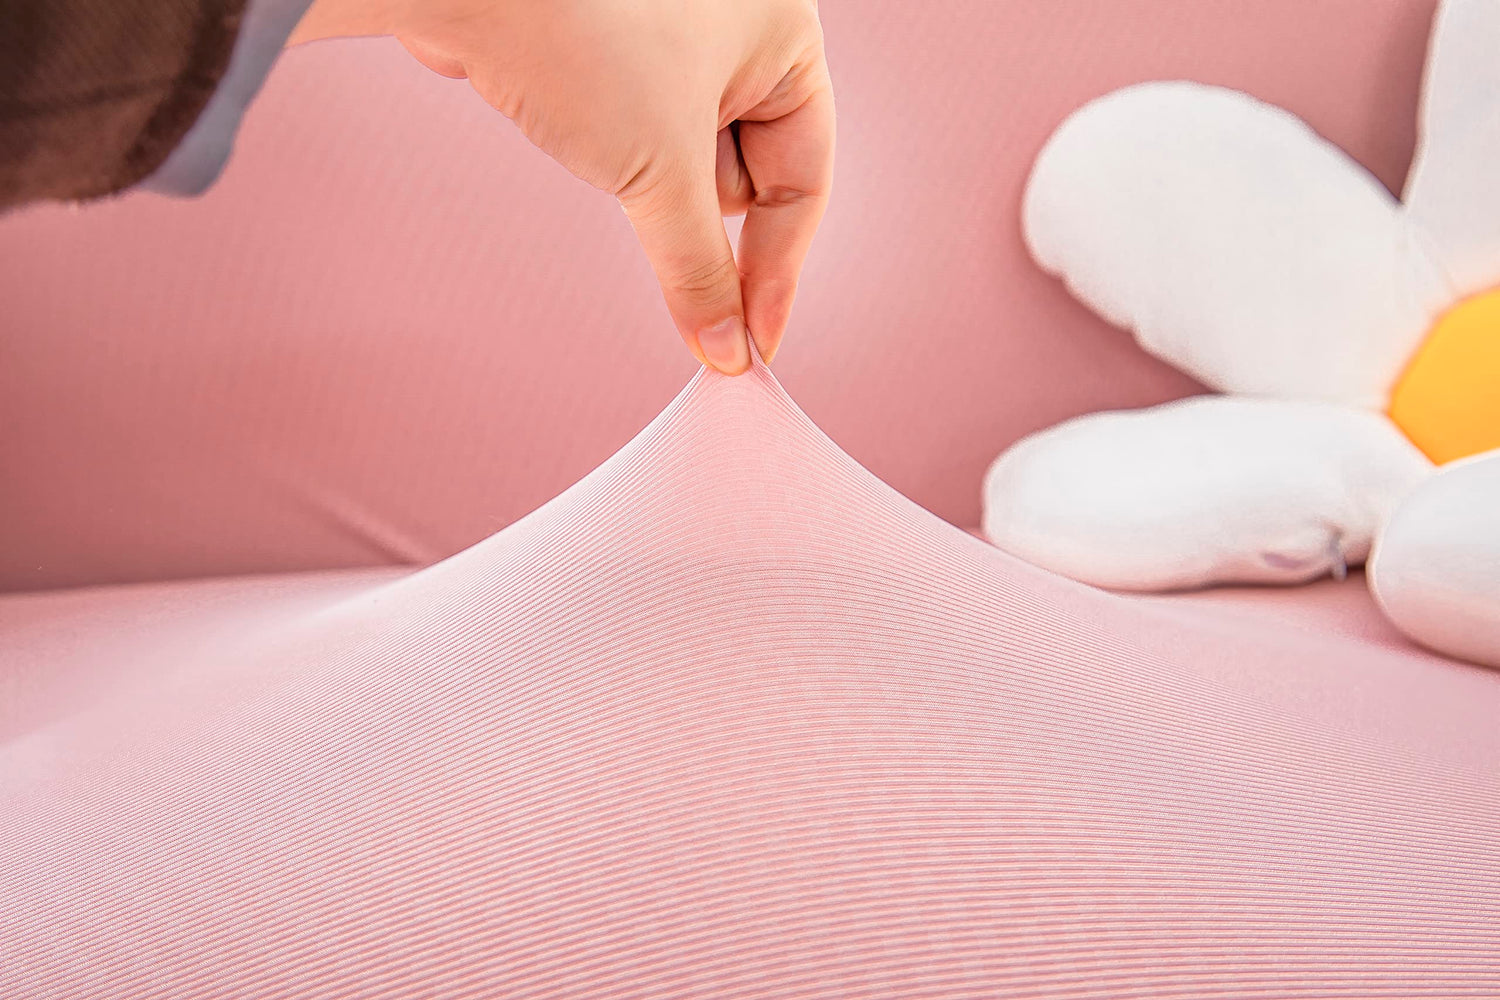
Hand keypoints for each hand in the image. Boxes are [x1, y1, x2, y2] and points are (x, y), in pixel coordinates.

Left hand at [292, 0, 835, 374]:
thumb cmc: (576, 32)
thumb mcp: (661, 172)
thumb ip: (701, 270)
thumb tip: (725, 349)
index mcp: (787, 37)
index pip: (804, 182)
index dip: (778, 272)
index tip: (752, 346)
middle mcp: (742, 33)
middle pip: (751, 177)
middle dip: (703, 209)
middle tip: (663, 214)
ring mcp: (680, 45)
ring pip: (693, 167)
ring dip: (657, 182)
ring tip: (611, 136)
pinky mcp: (621, 61)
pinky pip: (646, 143)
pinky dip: (623, 160)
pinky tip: (586, 127)